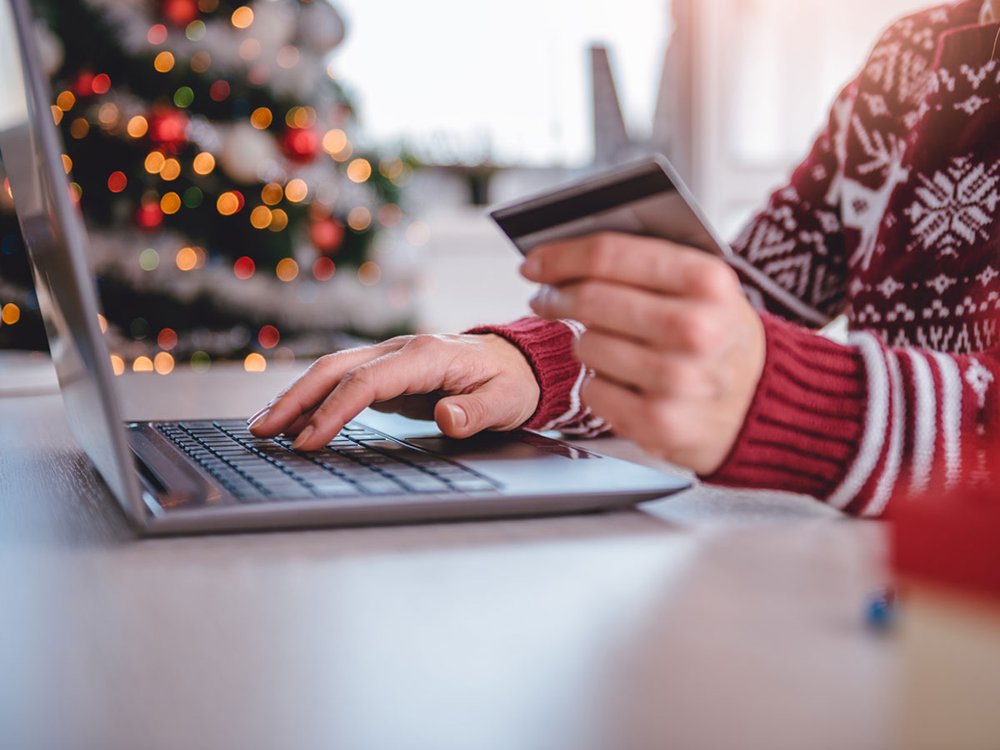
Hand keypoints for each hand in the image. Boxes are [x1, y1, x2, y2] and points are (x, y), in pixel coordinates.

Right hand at [248, 334, 539, 450]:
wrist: (517, 362)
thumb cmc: (510, 382)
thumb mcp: (506, 402)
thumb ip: (477, 411)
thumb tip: (447, 416)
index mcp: (426, 355)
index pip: (367, 382)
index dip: (334, 411)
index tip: (309, 440)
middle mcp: (401, 350)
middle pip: (336, 369)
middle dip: (296, 399)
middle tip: (262, 430)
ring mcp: (391, 358)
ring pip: (333, 371)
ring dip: (297, 397)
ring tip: (263, 426)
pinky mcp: (388, 371)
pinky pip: (343, 382)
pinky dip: (315, 399)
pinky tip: (295, 419)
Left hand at [522, 233, 764, 475]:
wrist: (768, 405)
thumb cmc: (723, 339)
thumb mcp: (708, 289)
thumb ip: (649, 264)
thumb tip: (570, 253)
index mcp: (707, 281)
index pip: (609, 255)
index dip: (560, 256)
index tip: (534, 263)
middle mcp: (695, 329)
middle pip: (589, 300)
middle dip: (557, 297)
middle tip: (547, 299)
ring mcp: (677, 380)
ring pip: (585, 346)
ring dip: (586, 343)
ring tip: (609, 345)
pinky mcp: (659, 423)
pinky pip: (593, 391)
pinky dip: (599, 385)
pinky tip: (623, 382)